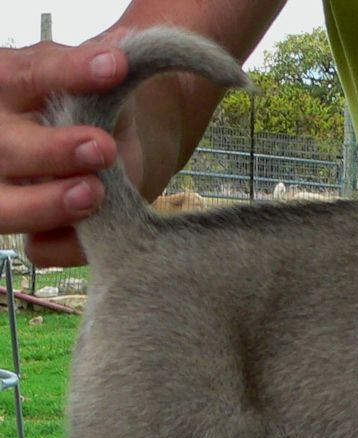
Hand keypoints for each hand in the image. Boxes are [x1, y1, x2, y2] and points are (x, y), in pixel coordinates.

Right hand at [0, 39, 132, 265]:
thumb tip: (115, 53)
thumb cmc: (105, 104)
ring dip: (46, 204)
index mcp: (8, 83)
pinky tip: (94, 235)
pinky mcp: (27, 228)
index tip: (116, 66)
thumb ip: (102, 72)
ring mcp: (4, 186)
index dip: (68, 72)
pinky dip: (67, 242)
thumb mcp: (105, 82)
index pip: (30, 74)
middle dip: (52, 149)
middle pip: (5, 147)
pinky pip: (38, 246)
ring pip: (2, 205)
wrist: (127, 145)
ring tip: (94, 194)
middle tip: (102, 148)